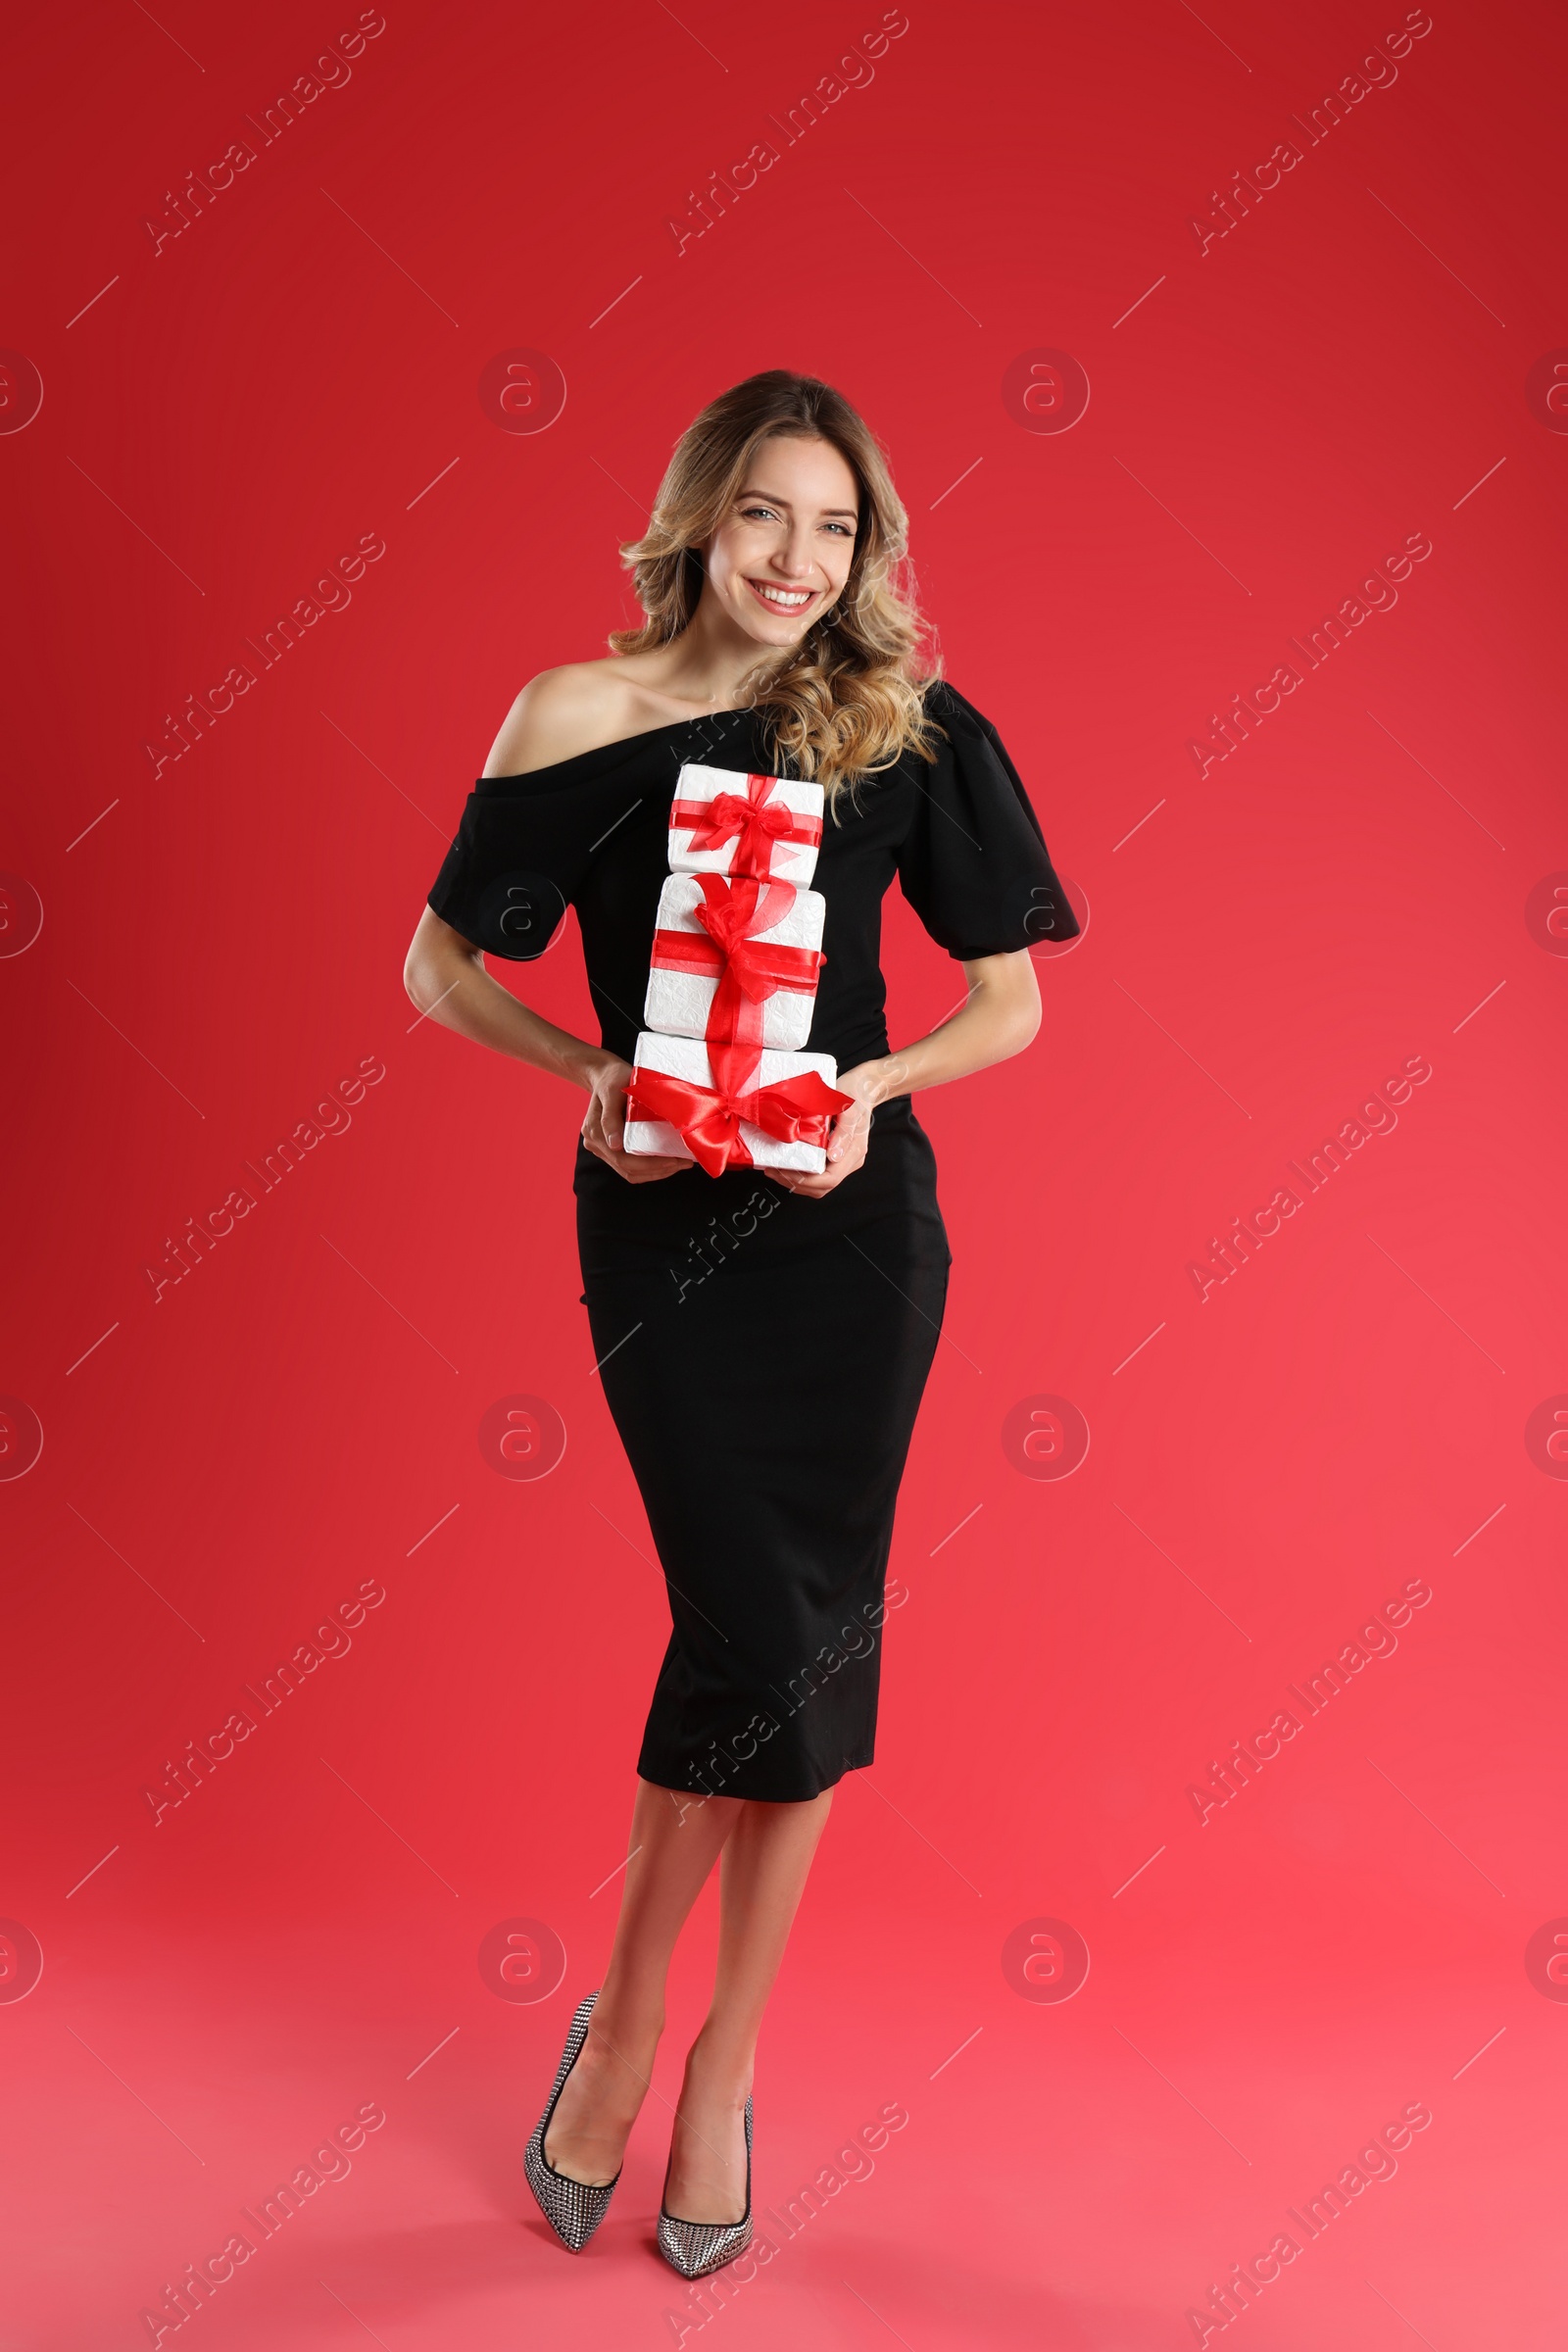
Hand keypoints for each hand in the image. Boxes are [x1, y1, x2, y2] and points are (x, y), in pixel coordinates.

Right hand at [581, 1054, 693, 1183]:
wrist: (604, 1074)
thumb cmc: (612, 1078)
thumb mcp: (612, 1090)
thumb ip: (610, 1117)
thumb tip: (615, 1145)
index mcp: (594, 1132)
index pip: (623, 1160)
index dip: (650, 1165)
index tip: (673, 1160)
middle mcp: (596, 1144)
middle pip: (628, 1170)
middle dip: (658, 1170)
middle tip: (683, 1162)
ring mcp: (604, 1149)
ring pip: (631, 1173)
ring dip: (657, 1172)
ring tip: (679, 1164)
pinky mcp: (613, 1149)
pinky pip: (631, 1167)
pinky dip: (651, 1168)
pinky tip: (668, 1162)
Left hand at [774, 1059, 885, 1200]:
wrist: (862, 1087)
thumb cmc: (855, 1095)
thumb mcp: (849, 1109)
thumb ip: (843, 1133)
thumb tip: (833, 1156)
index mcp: (853, 1151)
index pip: (829, 1179)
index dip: (805, 1180)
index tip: (784, 1171)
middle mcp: (848, 1160)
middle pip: (822, 1187)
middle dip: (795, 1183)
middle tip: (773, 1171)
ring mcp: (841, 1159)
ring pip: (818, 1184)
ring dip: (795, 1181)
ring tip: (775, 1170)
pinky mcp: (833, 1156)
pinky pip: (816, 1173)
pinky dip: (799, 1173)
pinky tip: (785, 1164)